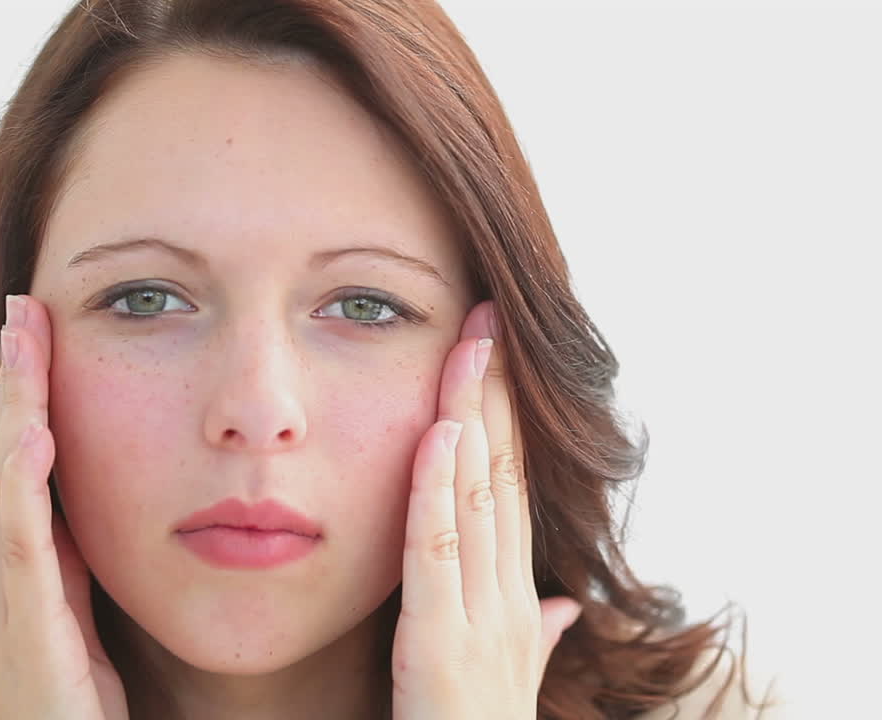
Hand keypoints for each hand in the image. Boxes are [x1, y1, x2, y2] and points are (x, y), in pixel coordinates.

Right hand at [0, 294, 128, 719]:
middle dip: (11, 382)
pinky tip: (34, 433)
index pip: (13, 467)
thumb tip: (98, 507)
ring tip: (21, 338)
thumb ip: (78, 570)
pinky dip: (20, 486)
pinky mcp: (23, 640)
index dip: (21, 396)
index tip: (35, 329)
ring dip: (11, 408)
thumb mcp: (83, 628)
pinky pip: (21, 550)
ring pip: (0, 488)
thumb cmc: (82, 719)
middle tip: (22, 308)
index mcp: (13, 579)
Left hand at [391, 300, 582, 718]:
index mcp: (517, 598)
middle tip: (489, 318)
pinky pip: (437, 551)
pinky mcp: (439, 641)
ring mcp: (480, 618)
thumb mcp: (514, 679)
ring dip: (471, 418)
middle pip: (502, 476)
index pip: (512, 489)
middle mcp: (509, 598)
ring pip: (477, 498)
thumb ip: (539, 635)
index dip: (506, 419)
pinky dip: (435, 488)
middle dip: (495, 395)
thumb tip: (567, 605)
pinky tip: (434, 434)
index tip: (497, 355)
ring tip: (469, 348)